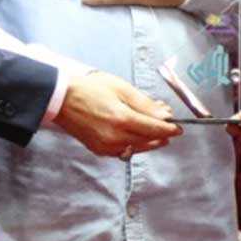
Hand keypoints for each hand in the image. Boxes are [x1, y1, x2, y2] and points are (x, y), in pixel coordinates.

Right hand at [55, 70, 181, 158]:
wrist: (61, 99)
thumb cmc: (89, 89)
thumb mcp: (121, 88)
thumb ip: (144, 104)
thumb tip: (164, 115)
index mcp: (121, 119)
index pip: (154, 129)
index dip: (169, 129)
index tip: (178, 128)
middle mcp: (115, 137)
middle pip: (148, 141)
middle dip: (161, 134)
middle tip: (168, 127)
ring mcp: (106, 146)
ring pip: (137, 148)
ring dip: (149, 142)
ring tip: (155, 132)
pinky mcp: (99, 150)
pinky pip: (124, 151)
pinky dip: (134, 146)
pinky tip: (136, 137)